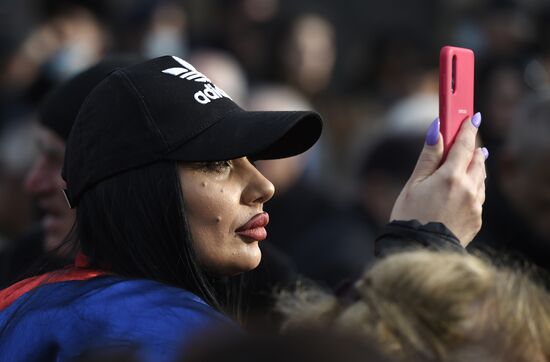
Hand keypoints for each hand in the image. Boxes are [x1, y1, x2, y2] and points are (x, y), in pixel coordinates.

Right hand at [390, 113, 487, 245]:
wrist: (419, 250)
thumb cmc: (410, 216)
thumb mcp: (414, 183)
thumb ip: (428, 156)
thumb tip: (436, 130)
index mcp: (451, 177)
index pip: (464, 145)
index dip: (468, 129)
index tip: (472, 117)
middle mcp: (468, 188)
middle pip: (477, 160)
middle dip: (473, 147)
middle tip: (469, 137)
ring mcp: (475, 205)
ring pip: (480, 178)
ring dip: (475, 167)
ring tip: (470, 160)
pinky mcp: (477, 219)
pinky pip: (479, 196)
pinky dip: (473, 187)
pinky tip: (465, 188)